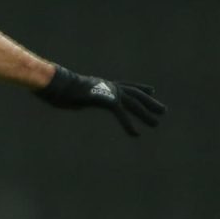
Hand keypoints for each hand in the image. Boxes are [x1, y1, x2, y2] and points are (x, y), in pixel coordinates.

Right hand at [35, 66, 165, 135]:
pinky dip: (129, 125)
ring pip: (133, 104)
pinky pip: (122, 114)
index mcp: (103, 84)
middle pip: (135, 94)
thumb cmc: (58, 88)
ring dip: (146, 114)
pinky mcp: (107, 101)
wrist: (57, 84)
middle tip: (163, 110)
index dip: (140, 89)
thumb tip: (72, 101)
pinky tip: (136, 134)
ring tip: (156, 123)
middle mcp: (110, 86)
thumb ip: (79, 99)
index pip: (126, 86)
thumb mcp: (72, 95)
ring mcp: (110, 92)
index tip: (151, 91)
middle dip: (149, 102)